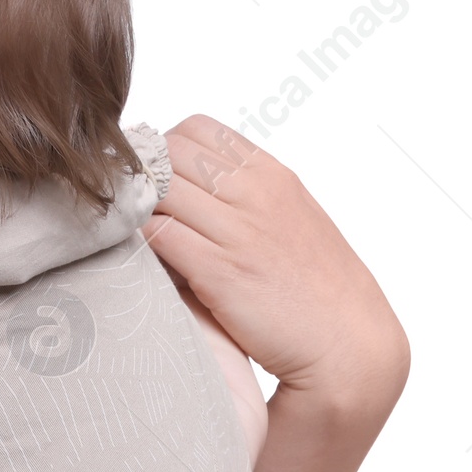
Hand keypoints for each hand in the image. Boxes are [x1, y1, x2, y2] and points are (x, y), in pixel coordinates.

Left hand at [143, 116, 408, 402]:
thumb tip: (190, 192)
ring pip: (159, 190)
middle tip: (123, 206)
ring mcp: (238, 232)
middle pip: (169, 153)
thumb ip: (244, 199)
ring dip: (133, 209)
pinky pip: (161, 236)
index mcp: (271, 175)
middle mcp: (256, 194)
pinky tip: (133, 257)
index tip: (146, 179)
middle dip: (138, 176)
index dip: (161, 150)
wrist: (348, 341)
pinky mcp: (221, 272)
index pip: (196, 129)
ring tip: (122, 233)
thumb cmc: (315, 289)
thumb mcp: (288, 221)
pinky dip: (139, 241)